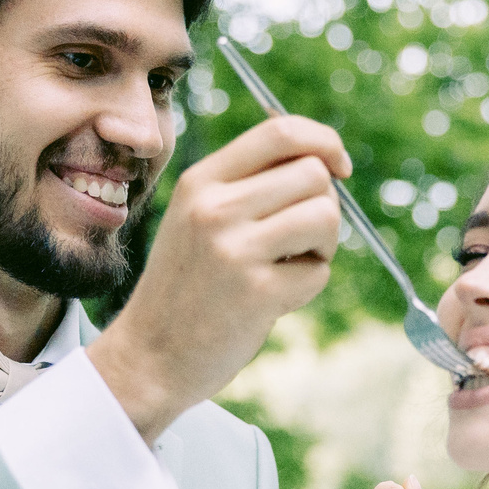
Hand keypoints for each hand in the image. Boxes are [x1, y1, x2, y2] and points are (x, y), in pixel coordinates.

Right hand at [88, 115, 348, 440]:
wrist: (149, 356)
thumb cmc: (188, 286)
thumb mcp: (198, 218)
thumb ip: (248, 185)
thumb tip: (325, 158)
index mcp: (201, 181)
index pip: (280, 132)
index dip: (324, 141)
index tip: (339, 166)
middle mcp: (214, 207)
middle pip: (314, 174)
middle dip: (326, 205)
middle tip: (302, 239)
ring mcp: (234, 249)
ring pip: (326, 216)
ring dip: (324, 245)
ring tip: (289, 266)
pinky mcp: (257, 292)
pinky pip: (318, 272)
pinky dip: (307, 286)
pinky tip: (273, 300)